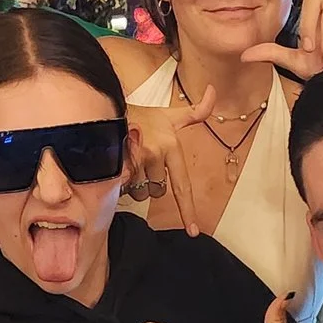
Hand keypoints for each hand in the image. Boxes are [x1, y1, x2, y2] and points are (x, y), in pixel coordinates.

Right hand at [126, 88, 215, 235]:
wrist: (109, 106)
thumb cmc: (141, 115)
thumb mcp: (169, 114)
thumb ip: (195, 111)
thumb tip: (212, 91)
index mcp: (172, 147)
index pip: (182, 186)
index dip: (188, 210)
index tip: (193, 232)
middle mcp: (155, 154)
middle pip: (156, 192)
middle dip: (150, 184)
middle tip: (143, 163)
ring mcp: (134, 159)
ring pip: (138, 191)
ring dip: (134, 182)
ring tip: (130, 161)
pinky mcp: (115, 163)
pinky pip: (121, 186)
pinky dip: (120, 180)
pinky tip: (119, 165)